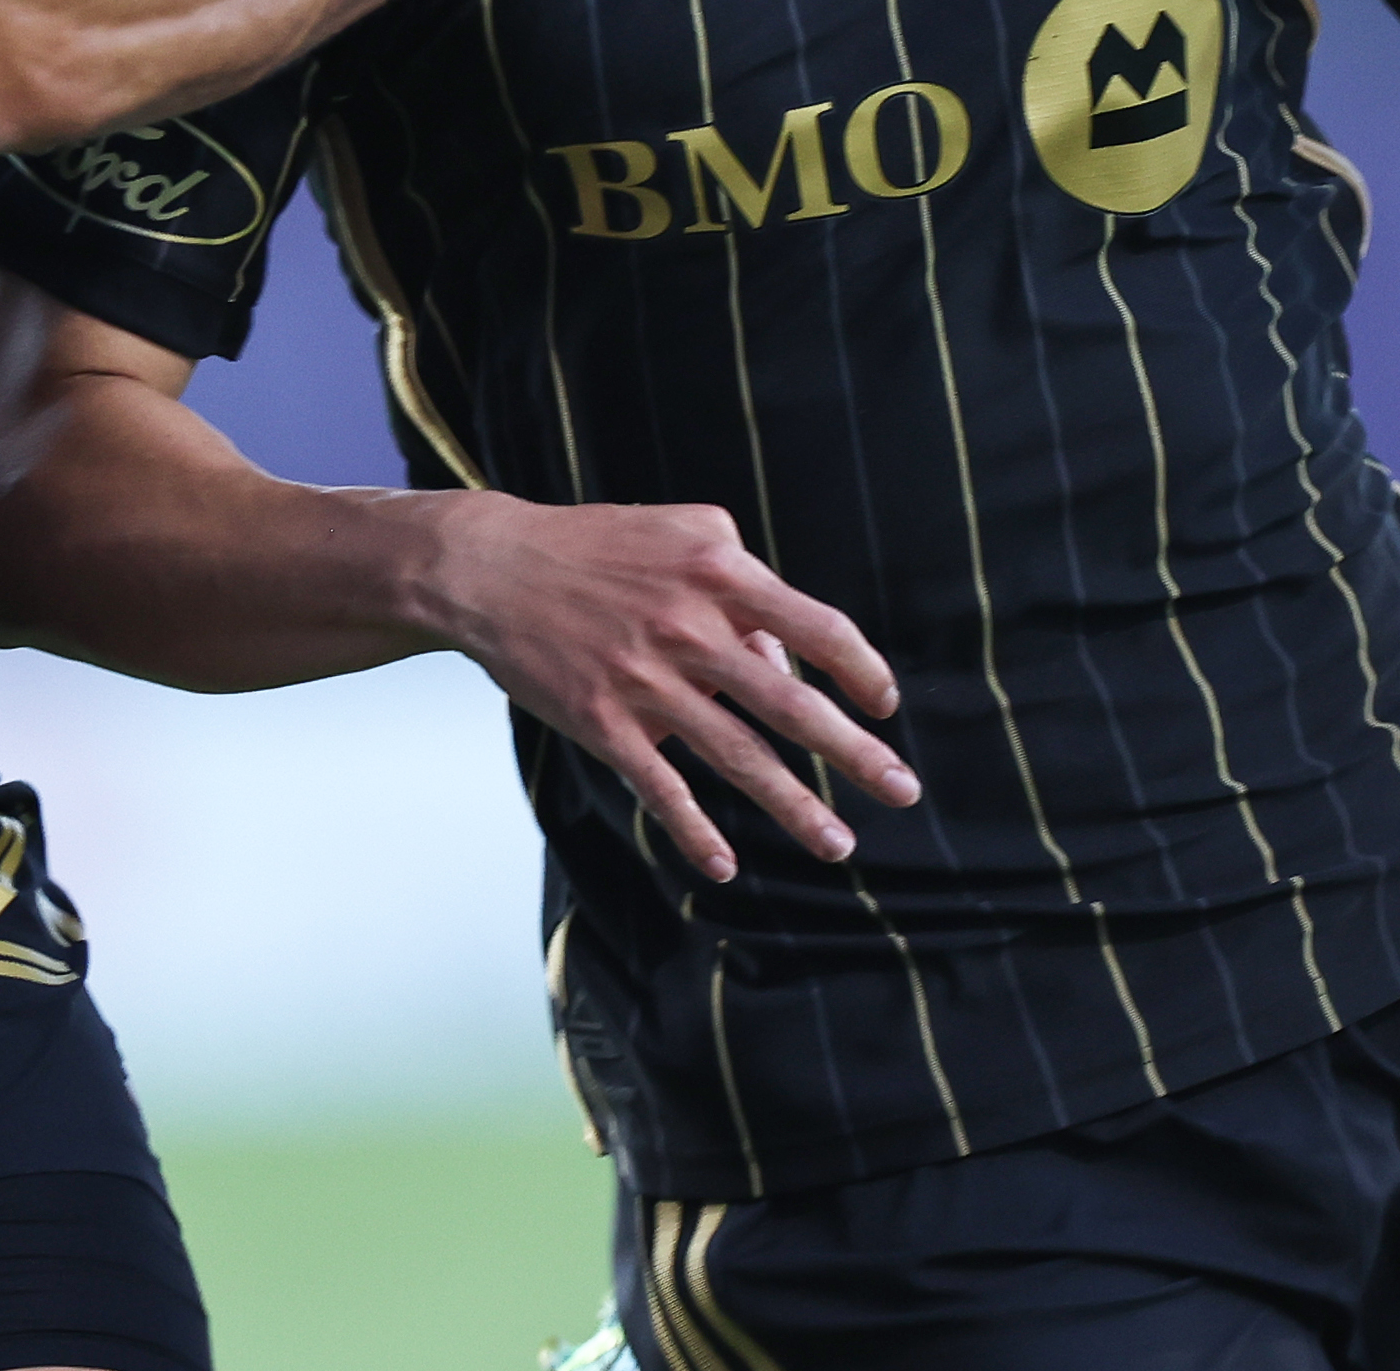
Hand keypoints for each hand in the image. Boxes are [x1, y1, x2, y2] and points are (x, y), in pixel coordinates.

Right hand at [415, 490, 918, 879]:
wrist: (494, 567)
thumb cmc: (601, 545)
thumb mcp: (684, 534)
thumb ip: (746, 589)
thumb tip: (783, 660)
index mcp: (720, 572)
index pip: (816, 627)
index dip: (860, 670)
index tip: (886, 706)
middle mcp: (691, 628)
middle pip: (790, 705)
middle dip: (855, 754)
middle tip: (905, 791)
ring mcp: (646, 681)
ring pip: (737, 755)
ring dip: (793, 807)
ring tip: (838, 845)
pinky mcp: (603, 722)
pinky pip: (660, 787)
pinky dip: (692, 830)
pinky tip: (723, 865)